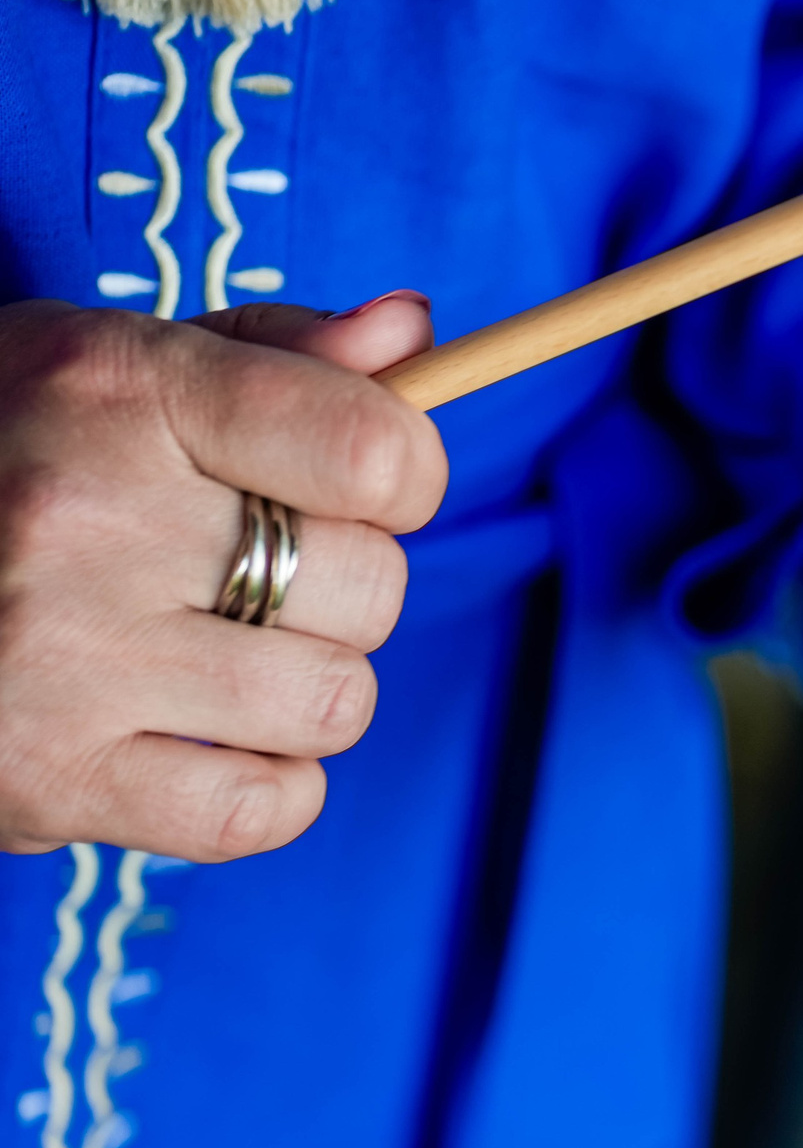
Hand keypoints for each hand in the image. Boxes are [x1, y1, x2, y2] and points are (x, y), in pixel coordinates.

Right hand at [0, 294, 445, 860]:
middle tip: (255, 577)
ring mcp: (60, 654)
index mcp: (116, 390)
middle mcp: (84, 515)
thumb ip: (280, 355)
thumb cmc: (2, 452)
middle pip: (371, 586)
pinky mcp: (45, 778)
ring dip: (307, 692)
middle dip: (343, 587)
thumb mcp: (117, 368)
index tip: (358, 486)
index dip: (403, 476)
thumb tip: (415, 335)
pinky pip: (263, 812)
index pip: (375, 453)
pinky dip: (267, 791)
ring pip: (334, 703)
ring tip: (222, 659)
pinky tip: (201, 740)